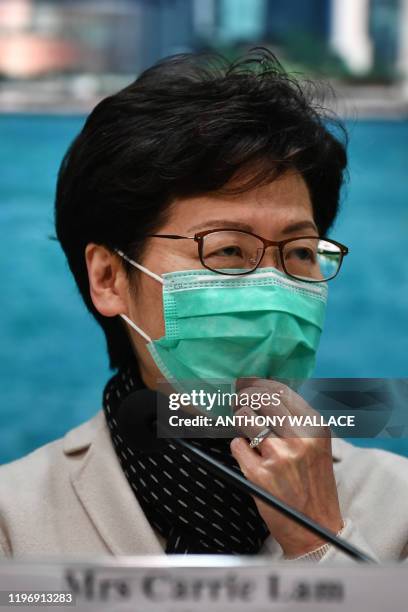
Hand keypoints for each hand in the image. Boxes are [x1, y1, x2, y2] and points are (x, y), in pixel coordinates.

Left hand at [230, 377, 342, 558]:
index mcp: (316, 428)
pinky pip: (237, 445)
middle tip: (240, 403)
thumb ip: (295, 421)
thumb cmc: (313, 484)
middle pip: (260, 399)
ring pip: (245, 418)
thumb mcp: (316, 446)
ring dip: (240, 421)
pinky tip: (249, 457)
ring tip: (246, 431)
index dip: (259, 385)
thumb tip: (263, 392)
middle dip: (245, 398)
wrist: (315, 529)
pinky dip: (238, 448)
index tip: (248, 384)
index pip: (281, 391)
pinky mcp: (259, 475)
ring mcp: (279, 456)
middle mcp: (300, 439)